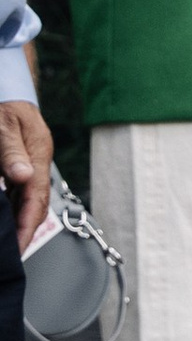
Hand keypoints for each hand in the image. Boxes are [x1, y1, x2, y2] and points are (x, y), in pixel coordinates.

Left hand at [0, 100, 51, 254]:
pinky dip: (13, 208)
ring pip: (28, 199)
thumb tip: (23, 177)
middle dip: (26, 231)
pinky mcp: (22, 162)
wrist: (5, 85)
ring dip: (19, 221)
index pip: (37, 198)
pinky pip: (20, 191)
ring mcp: (31, 163)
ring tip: (8, 244)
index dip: (28, 226)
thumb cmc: (3, 104)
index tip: (19, 248)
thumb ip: (11, 151)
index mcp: (38, 155)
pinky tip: (4, 218)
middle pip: (36, 203)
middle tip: (12, 255)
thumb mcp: (4, 125)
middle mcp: (37, 162)